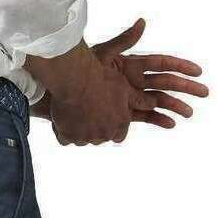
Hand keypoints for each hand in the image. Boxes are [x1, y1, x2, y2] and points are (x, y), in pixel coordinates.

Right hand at [26, 43, 158, 146]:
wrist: (77, 79)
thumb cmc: (102, 79)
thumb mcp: (124, 87)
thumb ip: (138, 99)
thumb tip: (155, 103)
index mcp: (120, 123)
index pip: (119, 135)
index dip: (114, 127)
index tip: (108, 118)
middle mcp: (104, 134)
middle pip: (101, 137)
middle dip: (97, 128)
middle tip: (90, 113)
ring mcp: (85, 136)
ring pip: (82, 139)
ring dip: (80, 130)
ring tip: (76, 113)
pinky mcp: (67, 136)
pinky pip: (65, 139)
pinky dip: (63, 131)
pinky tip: (63, 120)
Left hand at [91, 18, 207, 129]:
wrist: (68, 92)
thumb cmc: (84, 69)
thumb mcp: (103, 53)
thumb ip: (124, 40)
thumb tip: (142, 22)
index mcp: (133, 64)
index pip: (162, 64)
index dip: (180, 66)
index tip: (197, 71)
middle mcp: (136, 81)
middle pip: (166, 83)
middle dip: (186, 88)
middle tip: (205, 93)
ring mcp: (132, 97)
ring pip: (159, 101)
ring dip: (175, 106)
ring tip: (189, 113)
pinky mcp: (125, 112)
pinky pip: (145, 117)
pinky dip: (158, 120)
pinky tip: (171, 124)